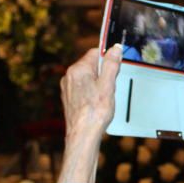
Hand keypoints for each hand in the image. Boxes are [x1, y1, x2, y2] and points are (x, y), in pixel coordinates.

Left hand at [57, 45, 120, 182]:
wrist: (83, 134)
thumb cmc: (95, 112)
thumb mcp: (108, 85)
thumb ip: (112, 64)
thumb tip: (115, 48)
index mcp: (78, 69)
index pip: (95, 52)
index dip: (108, 58)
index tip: (116, 66)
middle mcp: (69, 76)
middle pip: (91, 65)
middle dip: (103, 72)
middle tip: (110, 86)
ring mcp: (67, 88)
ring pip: (87, 77)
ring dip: (98, 83)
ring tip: (103, 97)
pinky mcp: (68, 98)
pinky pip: (82, 88)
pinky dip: (91, 92)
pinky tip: (96, 103)